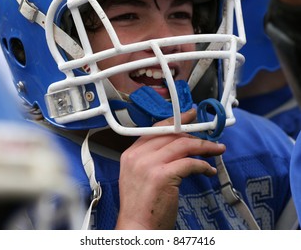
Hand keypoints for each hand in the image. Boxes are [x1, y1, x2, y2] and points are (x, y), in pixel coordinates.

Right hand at [115, 108, 225, 229]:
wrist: (136, 228)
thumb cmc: (141, 206)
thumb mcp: (139, 175)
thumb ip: (152, 158)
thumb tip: (175, 147)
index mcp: (131, 154)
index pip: (155, 129)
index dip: (174, 121)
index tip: (188, 117)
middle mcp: (138, 156)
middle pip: (171, 134)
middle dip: (193, 133)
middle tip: (209, 135)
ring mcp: (149, 165)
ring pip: (183, 145)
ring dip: (204, 147)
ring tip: (216, 150)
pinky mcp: (162, 176)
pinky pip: (190, 163)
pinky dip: (203, 165)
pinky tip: (209, 170)